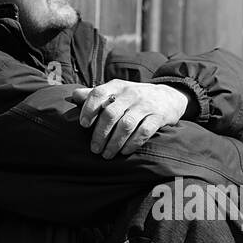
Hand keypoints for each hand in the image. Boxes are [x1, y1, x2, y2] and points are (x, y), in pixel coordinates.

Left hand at [67, 79, 189, 158]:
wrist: (168, 97)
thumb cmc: (135, 98)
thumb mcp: (117, 91)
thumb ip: (95, 94)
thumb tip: (73, 96)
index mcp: (117, 87)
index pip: (99, 93)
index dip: (89, 109)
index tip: (83, 125)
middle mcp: (131, 94)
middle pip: (111, 114)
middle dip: (100, 134)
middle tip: (94, 149)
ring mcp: (145, 105)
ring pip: (126, 125)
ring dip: (114, 142)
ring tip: (107, 155)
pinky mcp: (158, 117)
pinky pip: (144, 132)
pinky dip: (133, 143)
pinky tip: (124, 152)